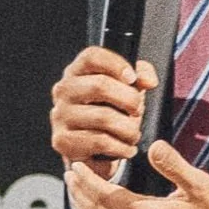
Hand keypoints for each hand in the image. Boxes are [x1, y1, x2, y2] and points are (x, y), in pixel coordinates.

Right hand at [50, 46, 157, 178]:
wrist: (90, 152)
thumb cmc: (109, 114)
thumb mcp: (126, 91)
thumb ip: (140, 77)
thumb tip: (148, 81)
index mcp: (77, 72)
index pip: (92, 56)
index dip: (116, 64)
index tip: (132, 78)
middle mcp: (64, 90)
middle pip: (99, 85)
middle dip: (129, 99)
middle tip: (139, 111)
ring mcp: (60, 115)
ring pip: (103, 117)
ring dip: (128, 128)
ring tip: (134, 134)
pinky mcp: (62, 140)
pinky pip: (99, 141)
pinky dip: (121, 147)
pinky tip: (127, 149)